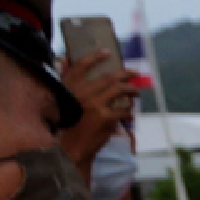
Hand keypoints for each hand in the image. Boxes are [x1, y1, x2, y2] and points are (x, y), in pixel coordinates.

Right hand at [57, 50, 133, 171]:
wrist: (70, 146)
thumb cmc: (66, 123)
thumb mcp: (62, 98)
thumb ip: (65, 77)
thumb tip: (64, 57)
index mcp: (69, 86)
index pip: (81, 64)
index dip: (95, 56)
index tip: (107, 53)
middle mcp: (82, 92)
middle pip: (109, 77)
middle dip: (125, 74)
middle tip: (135, 73)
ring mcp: (95, 104)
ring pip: (120, 90)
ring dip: (132, 90)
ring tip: (137, 93)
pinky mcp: (106, 117)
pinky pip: (124, 110)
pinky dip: (129, 112)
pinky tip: (130, 114)